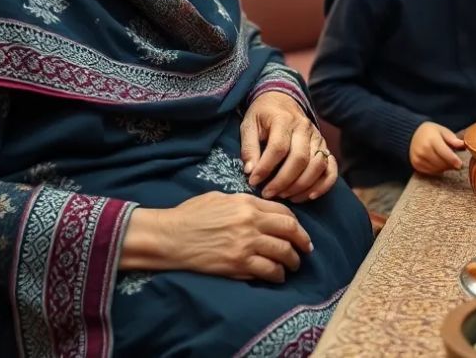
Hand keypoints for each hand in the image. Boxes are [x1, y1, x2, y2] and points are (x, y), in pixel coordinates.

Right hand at [121, 192, 313, 282]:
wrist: (169, 237)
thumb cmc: (190, 215)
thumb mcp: (222, 198)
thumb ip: (246, 203)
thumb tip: (263, 211)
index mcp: (248, 203)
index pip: (284, 212)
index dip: (296, 224)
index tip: (300, 233)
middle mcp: (251, 222)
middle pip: (290, 231)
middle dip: (302, 242)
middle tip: (306, 250)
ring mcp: (246, 244)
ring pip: (283, 253)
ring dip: (292, 261)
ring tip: (293, 266)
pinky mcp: (237, 264)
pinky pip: (268, 271)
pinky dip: (276, 275)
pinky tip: (277, 277)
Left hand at [240, 92, 337, 201]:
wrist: (282, 99)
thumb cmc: (263, 115)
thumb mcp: (248, 125)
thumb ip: (249, 148)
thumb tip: (250, 171)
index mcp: (284, 119)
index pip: (278, 147)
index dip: (266, 168)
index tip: (254, 182)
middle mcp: (305, 128)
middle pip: (300, 159)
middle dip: (283, 181)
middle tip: (268, 193)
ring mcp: (318, 138)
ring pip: (317, 165)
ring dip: (302, 185)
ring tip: (284, 195)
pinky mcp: (325, 147)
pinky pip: (331, 168)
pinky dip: (323, 184)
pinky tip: (309, 196)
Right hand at [409, 121, 464, 174]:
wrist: (413, 134)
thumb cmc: (431, 132)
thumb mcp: (443, 131)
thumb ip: (453, 139)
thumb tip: (463, 145)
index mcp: (432, 139)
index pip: (444, 152)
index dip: (453, 160)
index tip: (460, 165)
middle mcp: (423, 150)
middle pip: (441, 163)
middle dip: (451, 165)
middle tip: (457, 163)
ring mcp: (418, 158)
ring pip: (437, 169)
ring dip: (445, 168)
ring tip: (448, 162)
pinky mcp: (416, 164)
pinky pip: (431, 172)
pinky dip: (438, 170)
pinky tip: (440, 164)